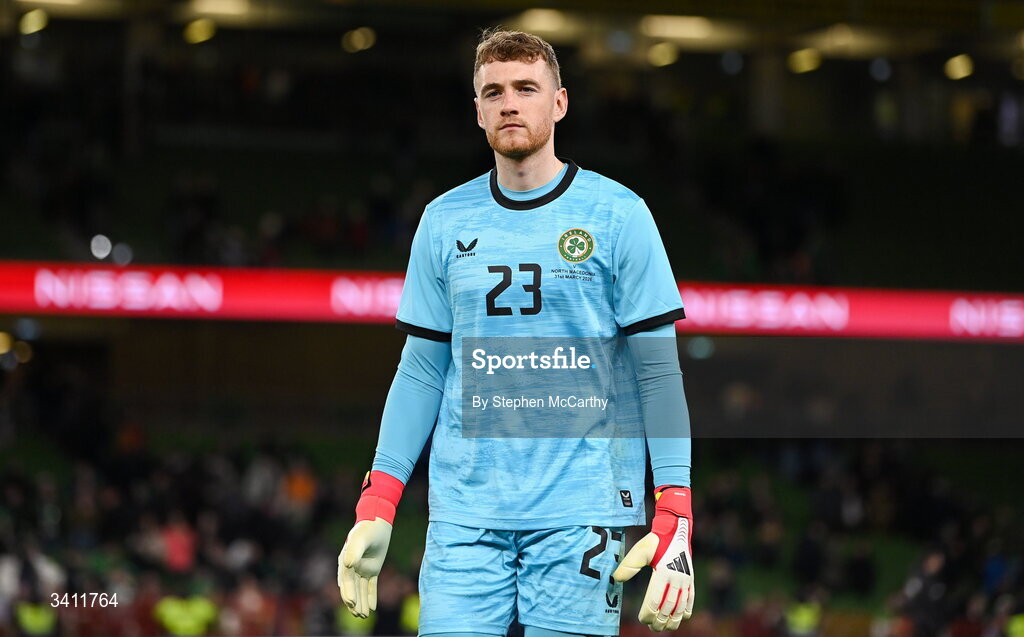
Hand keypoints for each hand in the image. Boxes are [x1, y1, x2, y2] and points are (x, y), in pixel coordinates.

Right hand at [337, 517, 392, 617]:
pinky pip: (371, 586)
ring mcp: (362, 569)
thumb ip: (354, 550)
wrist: (378, 521)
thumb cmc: (367, 529)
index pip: (346, 581)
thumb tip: (348, 565)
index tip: (352, 603)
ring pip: (361, 589)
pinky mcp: (372, 569)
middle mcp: (351, 567)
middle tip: (359, 615)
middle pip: (352, 588)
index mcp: (345, 561)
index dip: (348, 592)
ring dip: (362, 602)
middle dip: (355, 603)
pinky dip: (371, 596)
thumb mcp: (361, 538)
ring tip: (364, 616)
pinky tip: (373, 608)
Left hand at [613, 486, 693, 630]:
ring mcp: (686, 580)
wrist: (676, 530)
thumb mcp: (640, 550)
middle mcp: (677, 578)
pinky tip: (679, 618)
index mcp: (664, 572)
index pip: (655, 600)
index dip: (648, 613)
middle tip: (651, 627)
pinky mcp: (691, 579)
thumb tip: (615, 578)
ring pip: (681, 607)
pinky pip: (691, 600)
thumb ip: (628, 565)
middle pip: (668, 608)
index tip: (642, 619)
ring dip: (673, 620)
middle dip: (659, 621)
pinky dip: (686, 612)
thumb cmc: (656, 541)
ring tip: (664, 627)